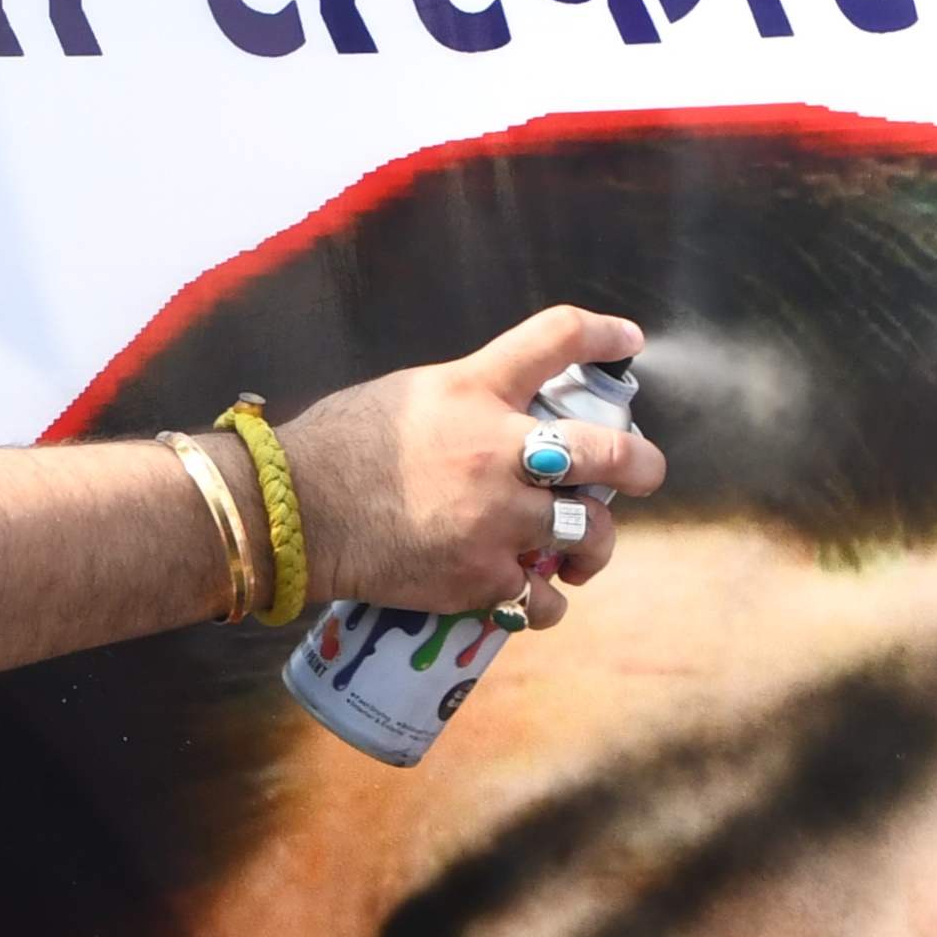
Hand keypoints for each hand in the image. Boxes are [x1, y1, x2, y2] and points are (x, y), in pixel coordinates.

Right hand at [274, 308, 665, 626]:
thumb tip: (493, 419)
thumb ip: (461, 401)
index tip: (628, 340)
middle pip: (608, 451)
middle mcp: (499, 449)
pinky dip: (545, 601)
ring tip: (583, 554)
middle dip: (641, 464)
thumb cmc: (332, 448)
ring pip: (591, 534)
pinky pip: (540, 598)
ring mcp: (497, 518)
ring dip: (595, 546)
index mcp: (475, 387)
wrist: (292, 513)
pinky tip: (539, 598)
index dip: (604, 334)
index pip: (556, 338)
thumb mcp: (404, 395)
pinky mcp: (480, 577)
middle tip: (645, 472)